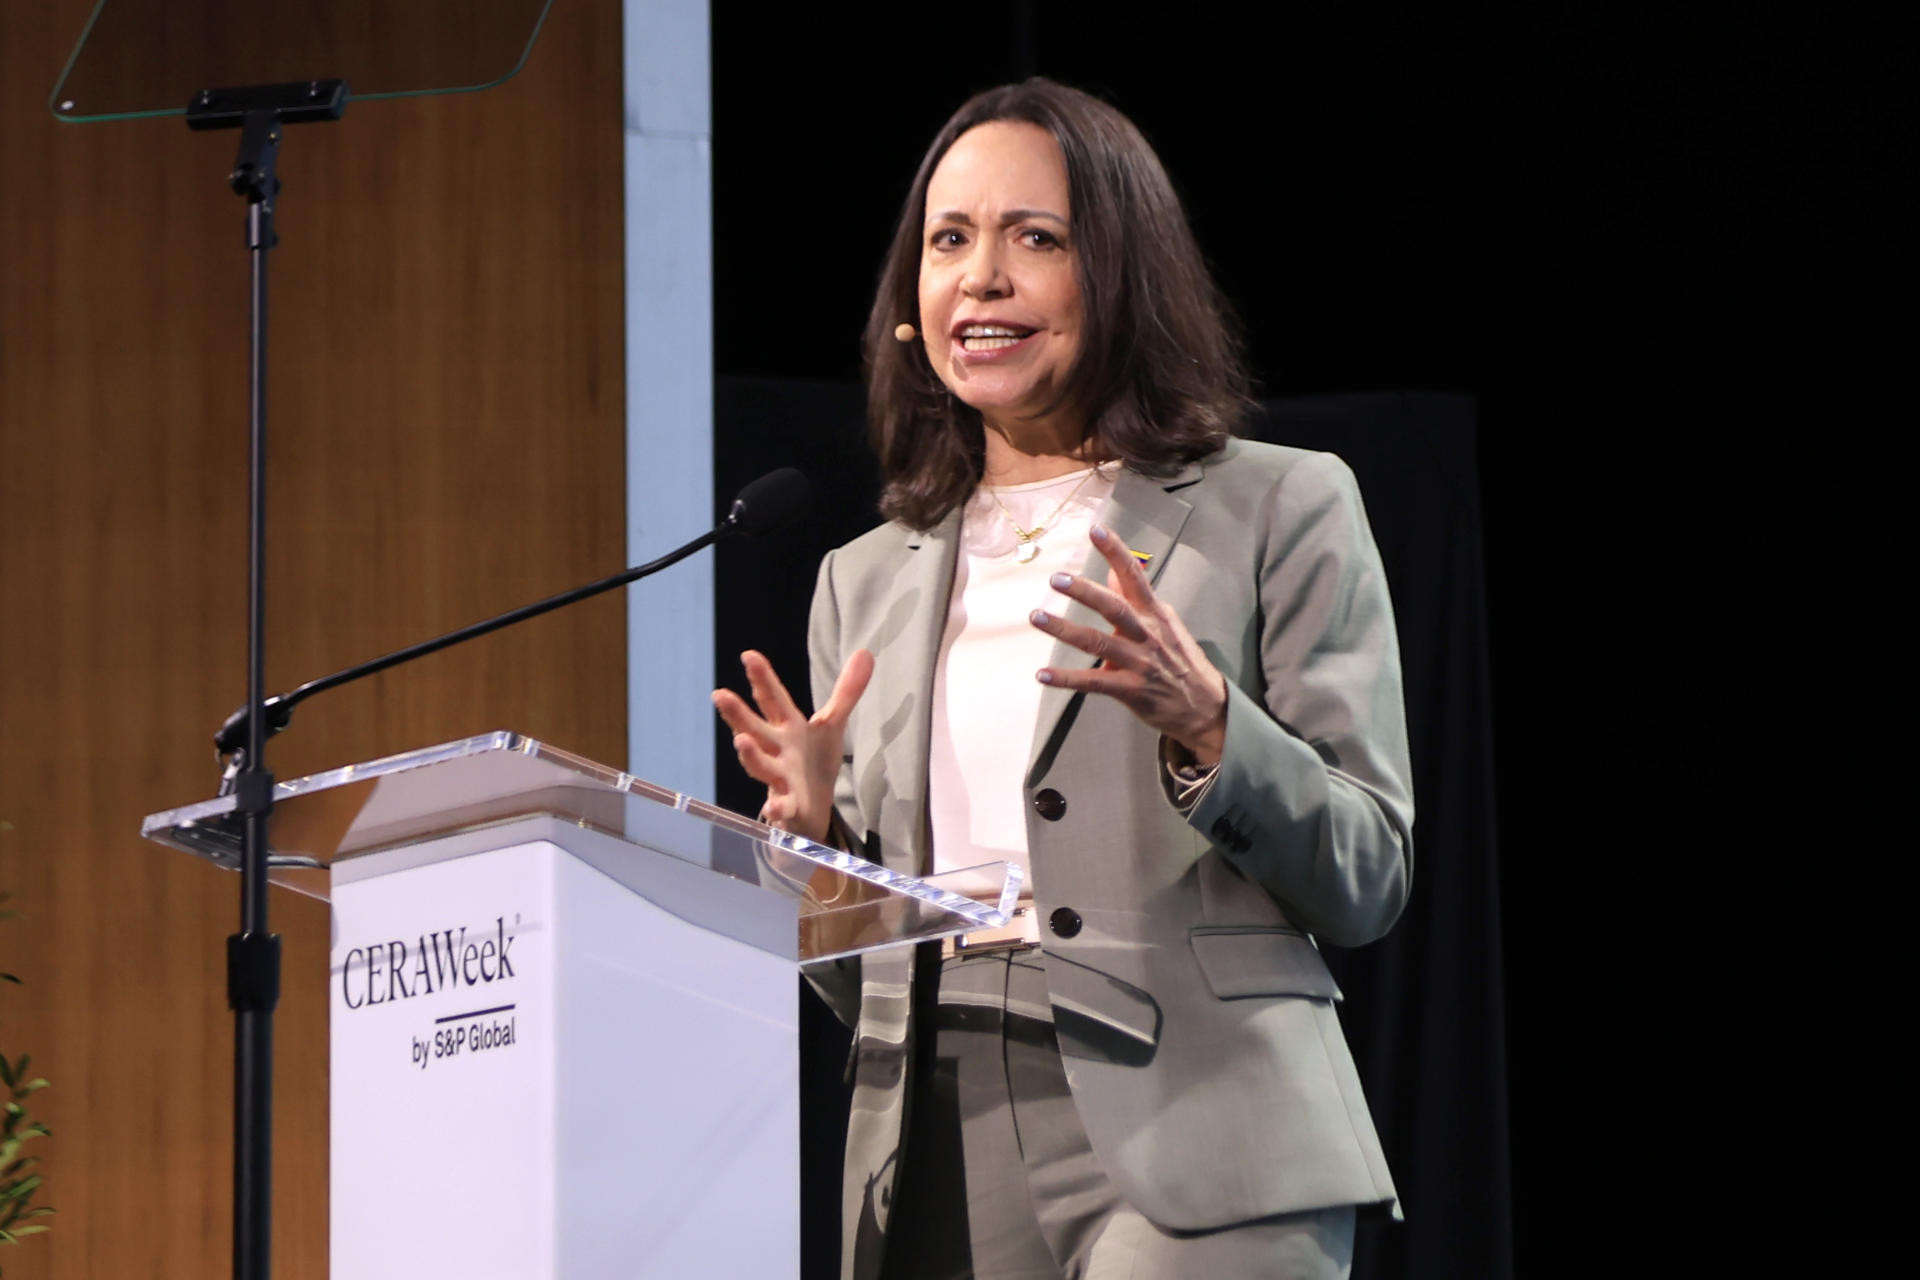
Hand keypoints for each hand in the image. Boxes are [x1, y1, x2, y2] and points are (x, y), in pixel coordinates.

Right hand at [712, 648, 872, 844]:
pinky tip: (773, 809)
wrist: (811, 809)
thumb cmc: (813, 763)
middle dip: (737, 714)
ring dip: (750, 756)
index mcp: (787, 728)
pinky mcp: (789, 807)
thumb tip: (865, 651)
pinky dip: (777, 809)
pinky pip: (781, 808)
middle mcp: (777, 751)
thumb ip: (846, 691)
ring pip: (760, 766)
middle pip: (754, 729)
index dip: (762, 678)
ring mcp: (779, 779)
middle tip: (719, 694)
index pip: (772, 699)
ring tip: (740, 742)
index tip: (748, 655)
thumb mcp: (831, 725)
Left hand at [1030, 524, 1227, 763]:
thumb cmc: (1180, 660)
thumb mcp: (1164, 623)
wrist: (1204, 706)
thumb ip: (1136, 599)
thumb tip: (1113, 571)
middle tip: (1056, 578)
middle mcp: (1147, 634)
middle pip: (1114, 607)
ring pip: (1097, 642)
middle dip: (1085, 591)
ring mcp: (1139, 663)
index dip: (1116, 552)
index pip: (1135, 576)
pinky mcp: (1130, 689)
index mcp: (1155, 614)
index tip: (1096, 531)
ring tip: (1037, 618)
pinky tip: (1042, 676)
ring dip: (1064, 629)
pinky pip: (1093, 683)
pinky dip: (1066, 679)